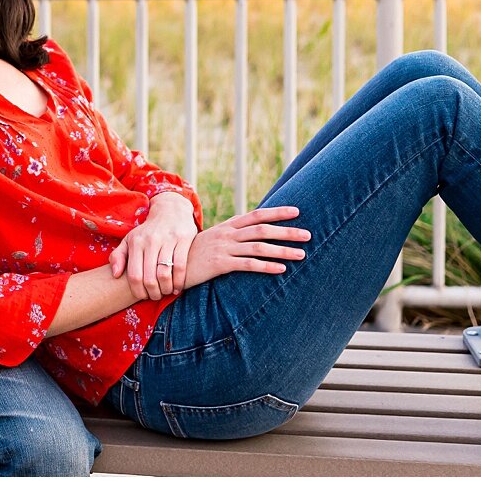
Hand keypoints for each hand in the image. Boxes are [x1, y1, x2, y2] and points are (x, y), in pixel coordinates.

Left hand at [109, 192, 198, 299]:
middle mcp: (150, 241)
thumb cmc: (147, 232)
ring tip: (166, 291)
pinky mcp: (183, 239)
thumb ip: (118, 256)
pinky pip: (181, 266)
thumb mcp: (129, 240)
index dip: (139, 292)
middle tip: (156, 296)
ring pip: (165, 274)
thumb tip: (115, 274)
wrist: (170, 210)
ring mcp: (167, 240)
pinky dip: (179, 281)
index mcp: (136, 243)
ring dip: (166, 289)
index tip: (143, 296)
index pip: (134, 276)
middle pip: (150, 278)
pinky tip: (178, 287)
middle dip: (153, 293)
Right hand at [181, 205, 310, 288]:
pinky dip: (266, 266)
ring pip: (259, 246)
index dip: (277, 212)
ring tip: (301, 254)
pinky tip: (281, 270)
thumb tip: (255, 233)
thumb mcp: (215, 239)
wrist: (172, 264)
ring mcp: (224, 248)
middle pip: (262, 229)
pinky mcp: (220, 264)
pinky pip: (247, 264)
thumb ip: (234, 235)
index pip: (257, 215)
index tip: (297, 211)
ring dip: (282, 250)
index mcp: (229, 226)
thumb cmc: (196, 253)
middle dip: (287, 231)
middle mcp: (228, 234)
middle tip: (308, 235)